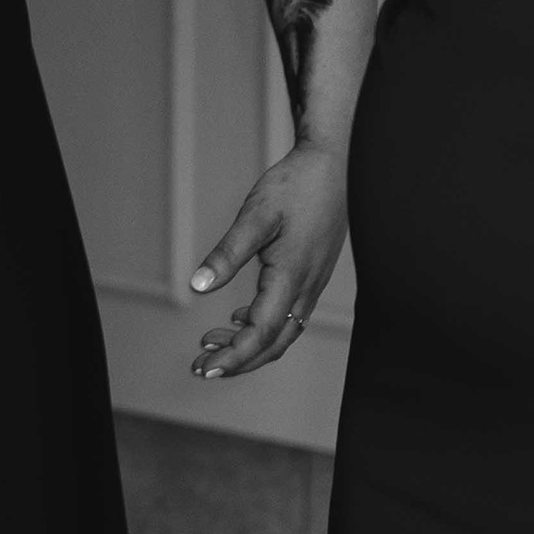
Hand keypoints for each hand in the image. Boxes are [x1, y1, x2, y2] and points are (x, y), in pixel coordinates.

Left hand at [187, 141, 347, 379]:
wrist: (334, 165)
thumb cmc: (296, 186)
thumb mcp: (256, 216)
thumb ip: (227, 254)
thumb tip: (198, 286)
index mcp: (291, 277)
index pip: (261, 332)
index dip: (234, 355)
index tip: (206, 367)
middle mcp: (306, 287)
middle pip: (274, 343)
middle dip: (238, 361)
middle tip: (202, 367)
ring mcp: (312, 283)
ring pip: (283, 332)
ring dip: (249, 346)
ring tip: (211, 344)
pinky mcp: (312, 275)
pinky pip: (289, 315)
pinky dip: (263, 326)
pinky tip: (239, 318)